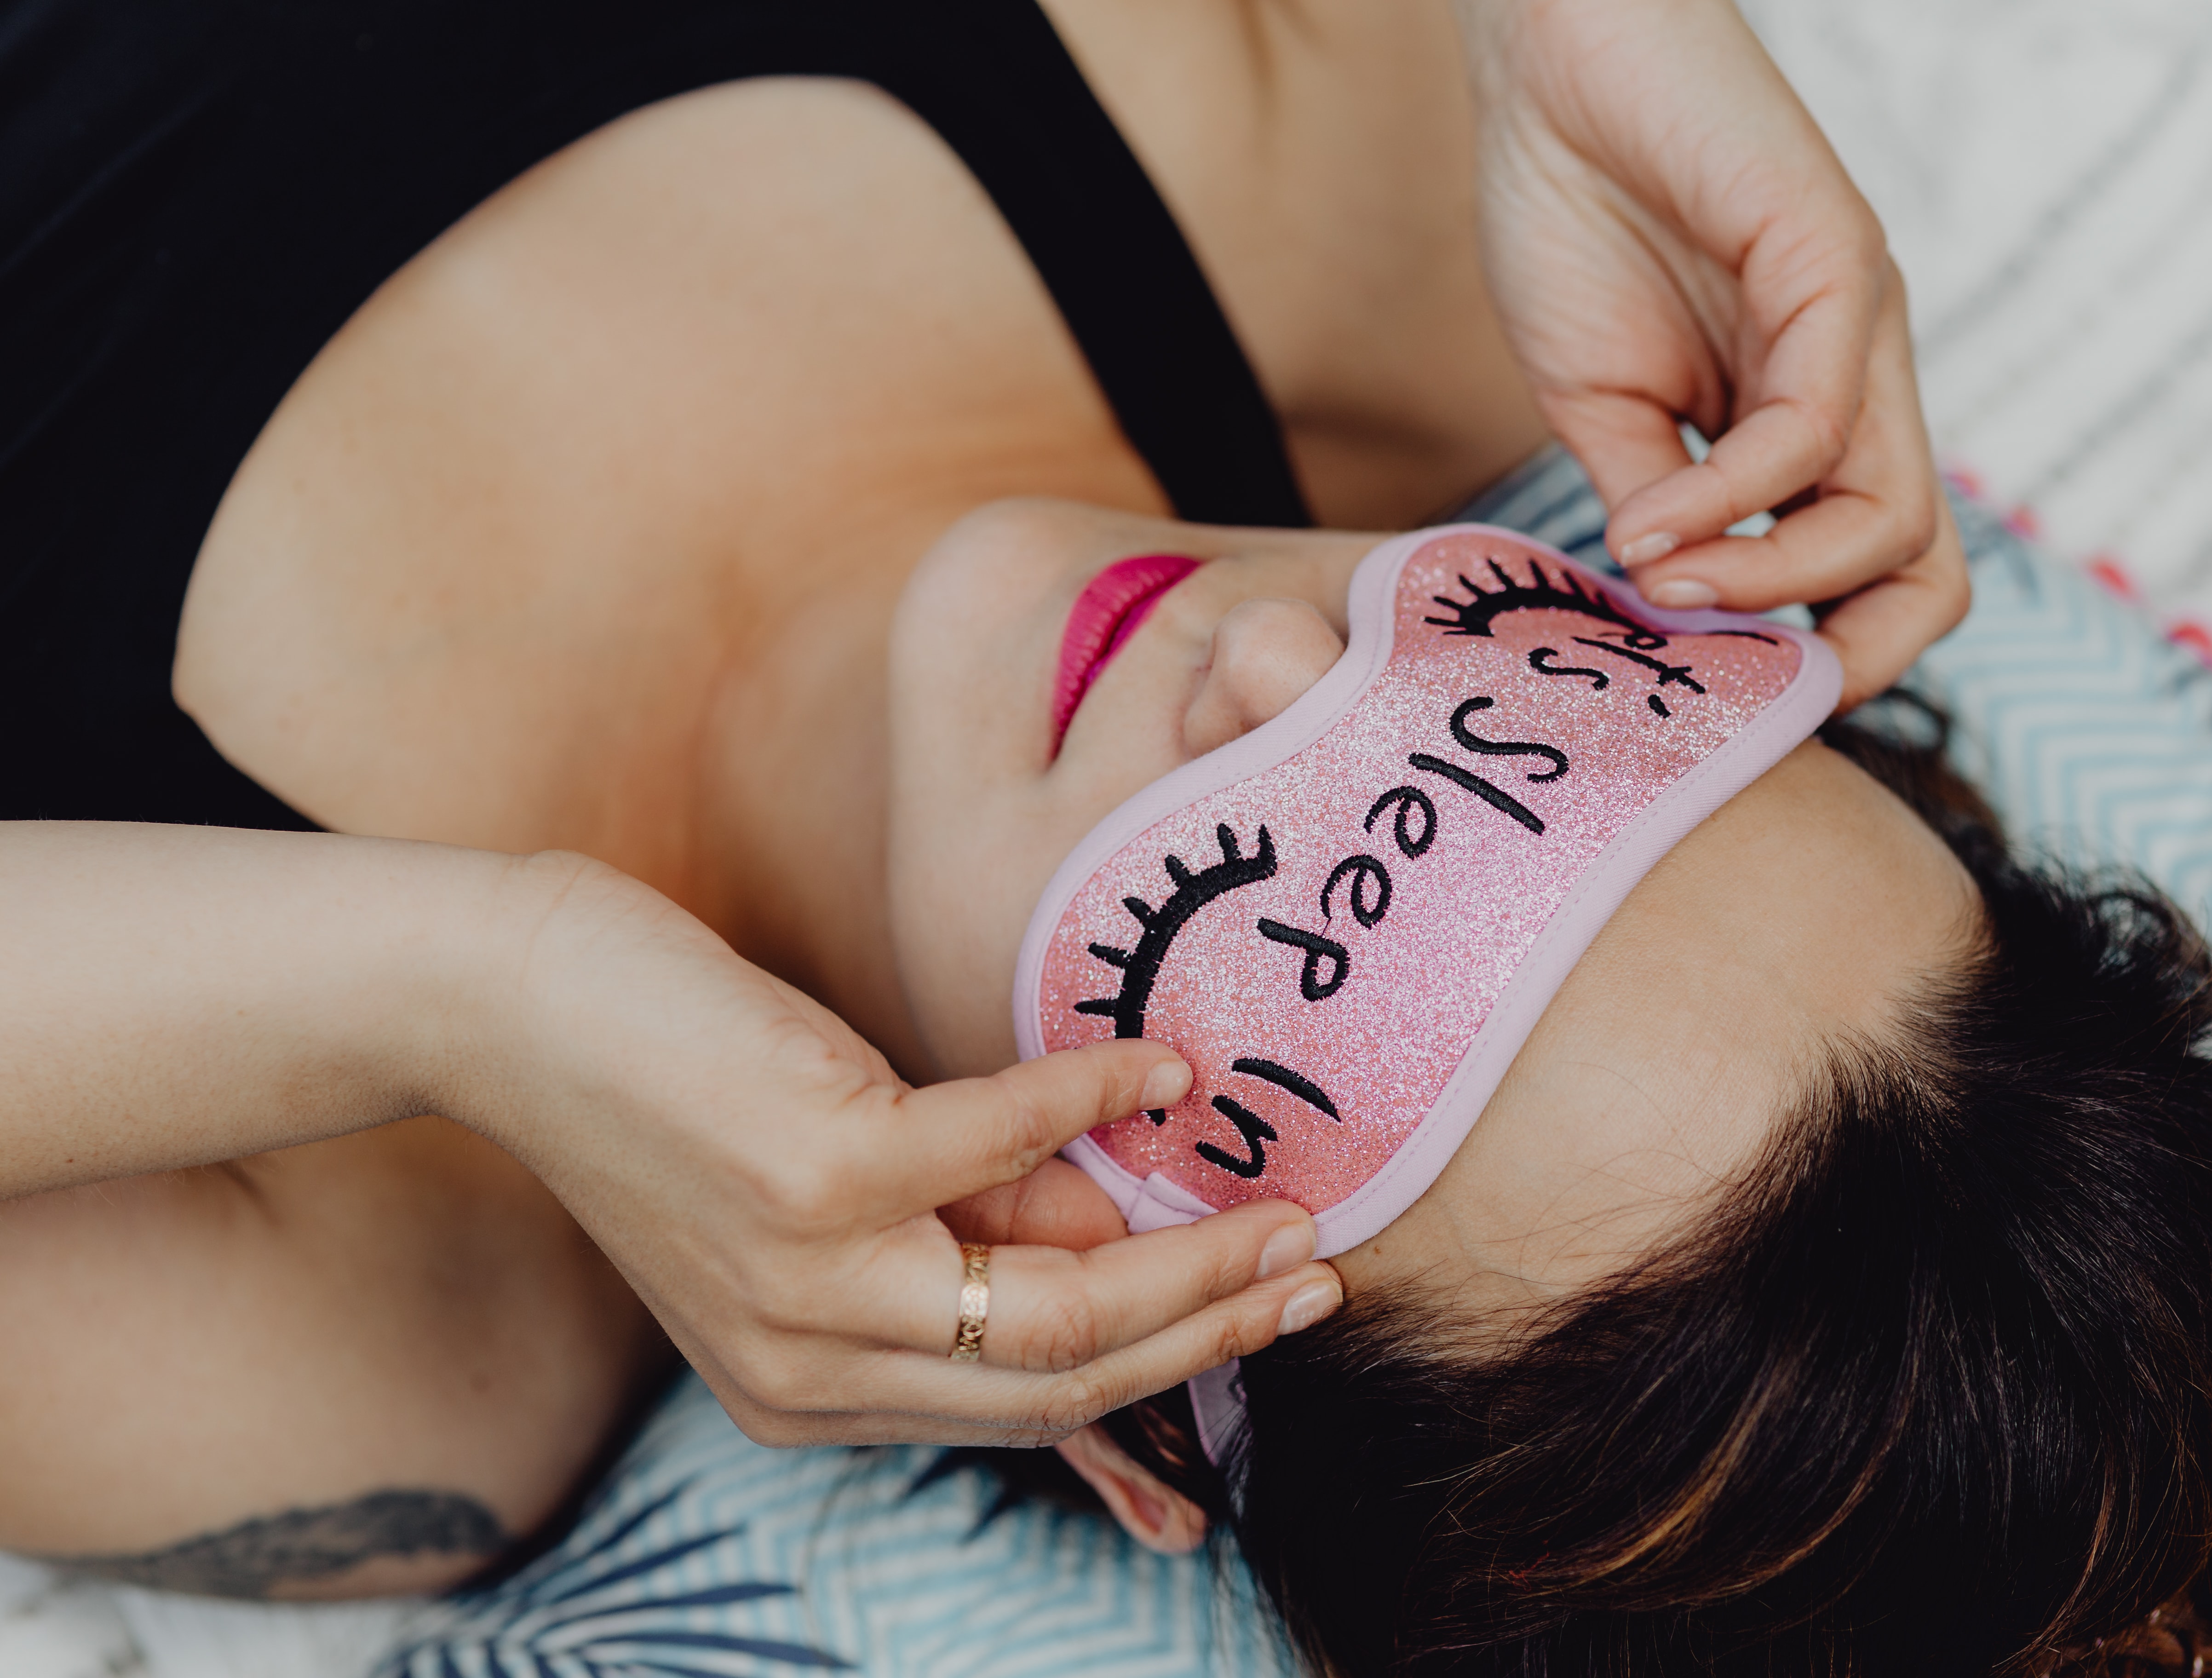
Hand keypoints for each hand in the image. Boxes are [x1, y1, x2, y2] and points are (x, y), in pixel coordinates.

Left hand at [447, 853, 1342, 1446]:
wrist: (511, 1010)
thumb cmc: (676, 1090)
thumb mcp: (830, 1203)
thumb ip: (972, 1244)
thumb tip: (1132, 1240)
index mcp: (810, 1390)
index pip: (1029, 1411)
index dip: (1168, 1378)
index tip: (1267, 1329)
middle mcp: (809, 1364)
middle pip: (1063, 1379)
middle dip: (1212, 1334)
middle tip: (1314, 1275)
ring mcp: (814, 1276)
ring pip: (1058, 1309)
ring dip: (1193, 1262)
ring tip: (1284, 1212)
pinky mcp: (820, 1167)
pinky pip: (1010, 1144)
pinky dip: (1102, 1102)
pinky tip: (1163, 1073)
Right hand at [1454, 0, 1965, 707]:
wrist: (1555, 60)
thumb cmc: (1575, 213)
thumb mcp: (1599, 406)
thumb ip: (1654, 506)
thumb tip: (1669, 607)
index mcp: (1811, 415)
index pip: (1878, 572)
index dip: (1819, 653)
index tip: (1709, 679)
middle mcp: (1859, 378)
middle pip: (1931, 570)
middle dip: (1845, 656)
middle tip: (1730, 680)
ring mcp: (1858, 322)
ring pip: (1892, 516)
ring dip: (1769, 584)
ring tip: (1661, 581)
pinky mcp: (1836, 258)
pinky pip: (1817, 421)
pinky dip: (1730, 497)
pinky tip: (1644, 516)